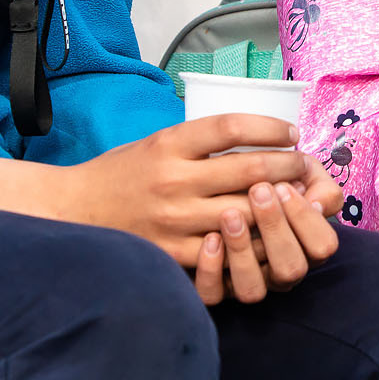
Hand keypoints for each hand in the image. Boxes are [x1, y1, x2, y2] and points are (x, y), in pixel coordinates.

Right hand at [0, 116, 331, 264]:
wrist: (72, 212)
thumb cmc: (120, 174)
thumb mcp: (155, 142)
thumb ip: (197, 141)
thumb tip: (255, 137)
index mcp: (168, 143)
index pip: (231, 127)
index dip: (270, 129)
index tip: (291, 134)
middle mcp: (173, 178)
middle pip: (248, 170)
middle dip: (287, 169)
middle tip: (306, 169)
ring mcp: (173, 218)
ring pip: (244, 212)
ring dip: (278, 207)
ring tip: (296, 202)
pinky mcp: (171, 252)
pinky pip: (224, 251)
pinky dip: (251, 243)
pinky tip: (267, 237)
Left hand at [193, 175, 342, 305]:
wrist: (222, 188)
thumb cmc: (268, 180)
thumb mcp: (301, 175)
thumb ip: (321, 185)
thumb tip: (318, 204)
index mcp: (306, 248)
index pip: (322, 247)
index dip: (307, 219)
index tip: (284, 185)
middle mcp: (280, 272)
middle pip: (291, 269)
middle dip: (276, 228)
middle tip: (258, 191)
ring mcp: (248, 283)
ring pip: (252, 290)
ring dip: (242, 250)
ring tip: (229, 213)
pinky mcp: (214, 289)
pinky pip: (214, 294)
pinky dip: (211, 270)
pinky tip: (210, 237)